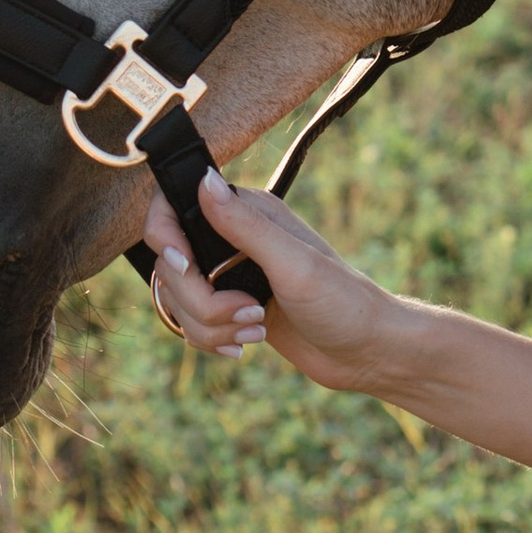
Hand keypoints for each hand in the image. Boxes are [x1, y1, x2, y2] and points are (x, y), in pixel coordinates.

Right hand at [139, 172, 414, 395]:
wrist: (366, 352)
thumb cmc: (343, 301)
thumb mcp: (292, 262)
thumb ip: (244, 225)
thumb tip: (205, 180)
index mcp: (247, 213)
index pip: (174, 207)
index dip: (166, 239)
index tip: (186, 268)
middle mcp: (231, 240)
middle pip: (171, 266)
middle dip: (201, 301)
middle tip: (250, 311)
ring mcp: (229, 276)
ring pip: (178, 301)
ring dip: (210, 326)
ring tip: (256, 328)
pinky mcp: (230, 309)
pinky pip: (192, 325)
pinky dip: (212, 339)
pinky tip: (246, 343)